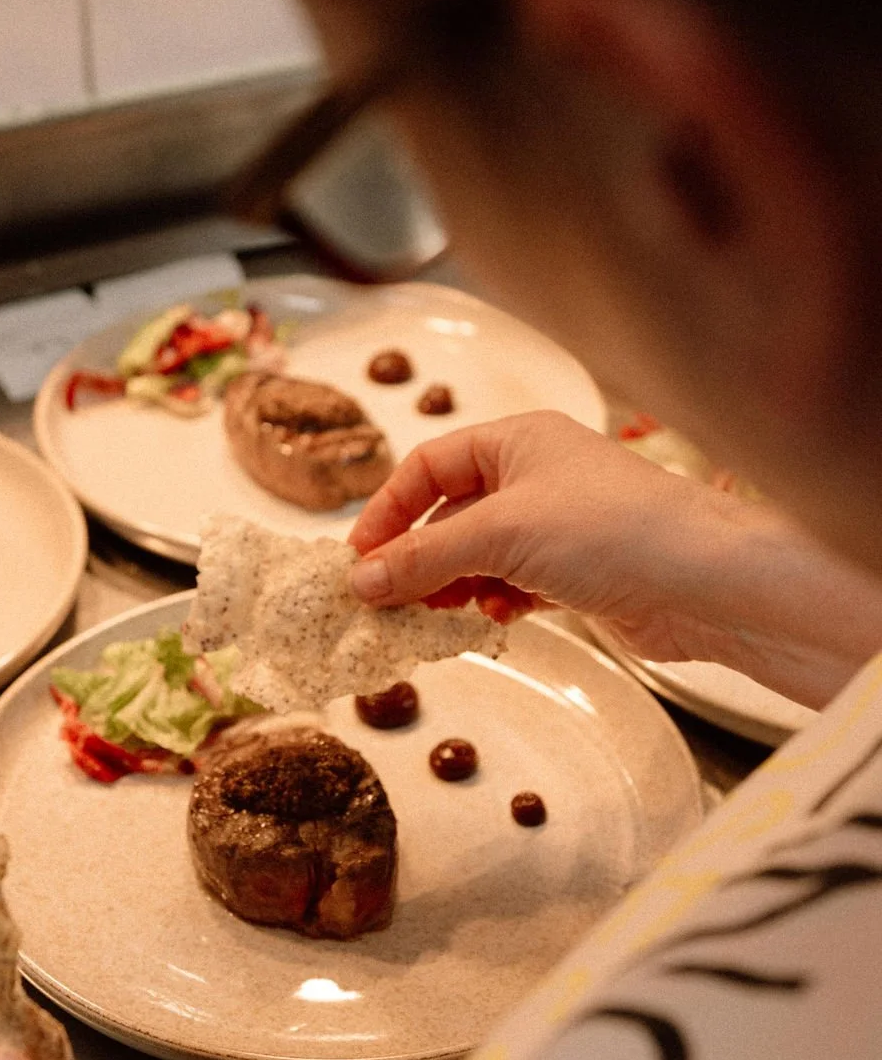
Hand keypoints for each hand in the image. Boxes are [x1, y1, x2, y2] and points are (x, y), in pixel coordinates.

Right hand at [349, 411, 733, 655]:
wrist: (703, 583)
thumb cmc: (612, 528)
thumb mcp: (502, 534)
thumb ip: (426, 557)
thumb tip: (360, 581)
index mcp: (517, 441)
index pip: (429, 466)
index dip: (388, 510)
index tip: (356, 558)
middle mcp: (536, 477)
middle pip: (450, 515)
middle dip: (416, 558)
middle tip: (382, 600)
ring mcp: (557, 527)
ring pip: (479, 555)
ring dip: (451, 586)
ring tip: (430, 615)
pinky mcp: (576, 575)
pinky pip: (512, 586)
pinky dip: (492, 603)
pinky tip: (490, 618)